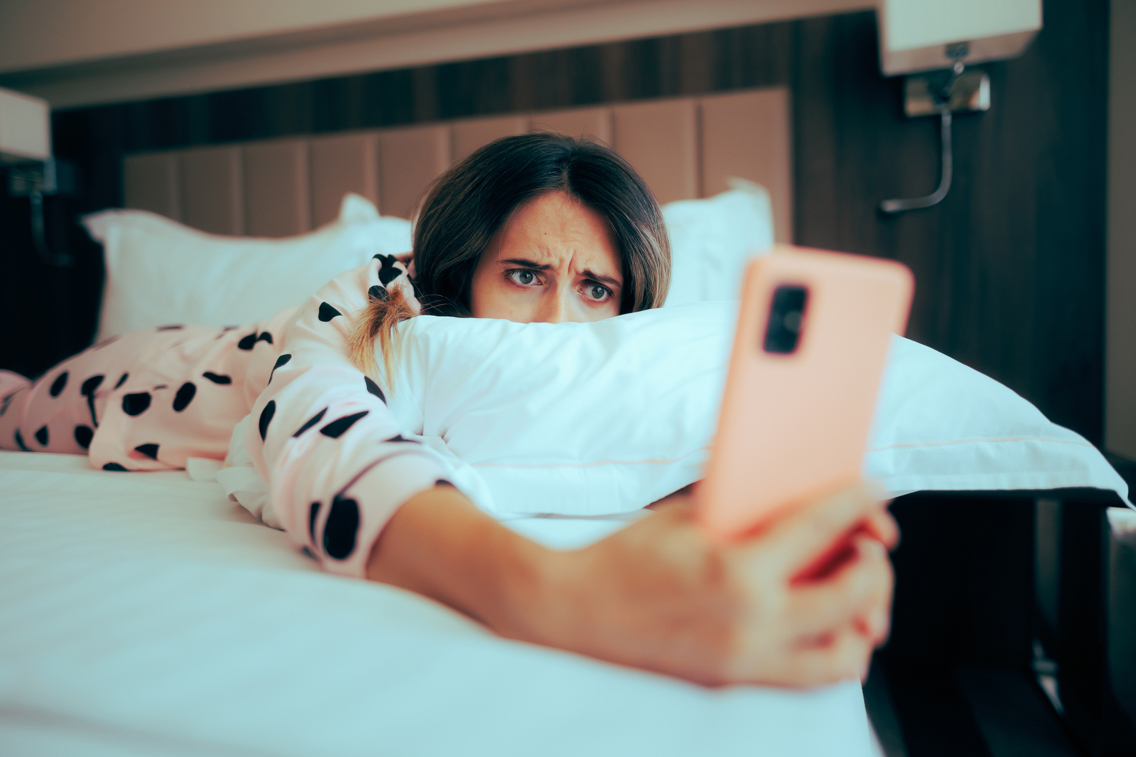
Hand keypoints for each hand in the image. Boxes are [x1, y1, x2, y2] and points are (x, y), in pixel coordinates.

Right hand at [517, 480, 894, 686]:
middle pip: (853, 600)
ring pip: (843, 657)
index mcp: (736, 572)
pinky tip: (819, 621)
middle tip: (869, 544)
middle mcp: (750, 625)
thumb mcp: (687, 515)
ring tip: (854, 592)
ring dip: (861, 621)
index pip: (822, 529)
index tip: (872, 491)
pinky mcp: (735, 683)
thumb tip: (796, 494)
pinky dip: (828, 648)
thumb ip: (746, 509)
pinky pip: (808, 676)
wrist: (573, 612)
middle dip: (876, 567)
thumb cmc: (623, 557)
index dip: (858, 502)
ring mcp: (745, 663)